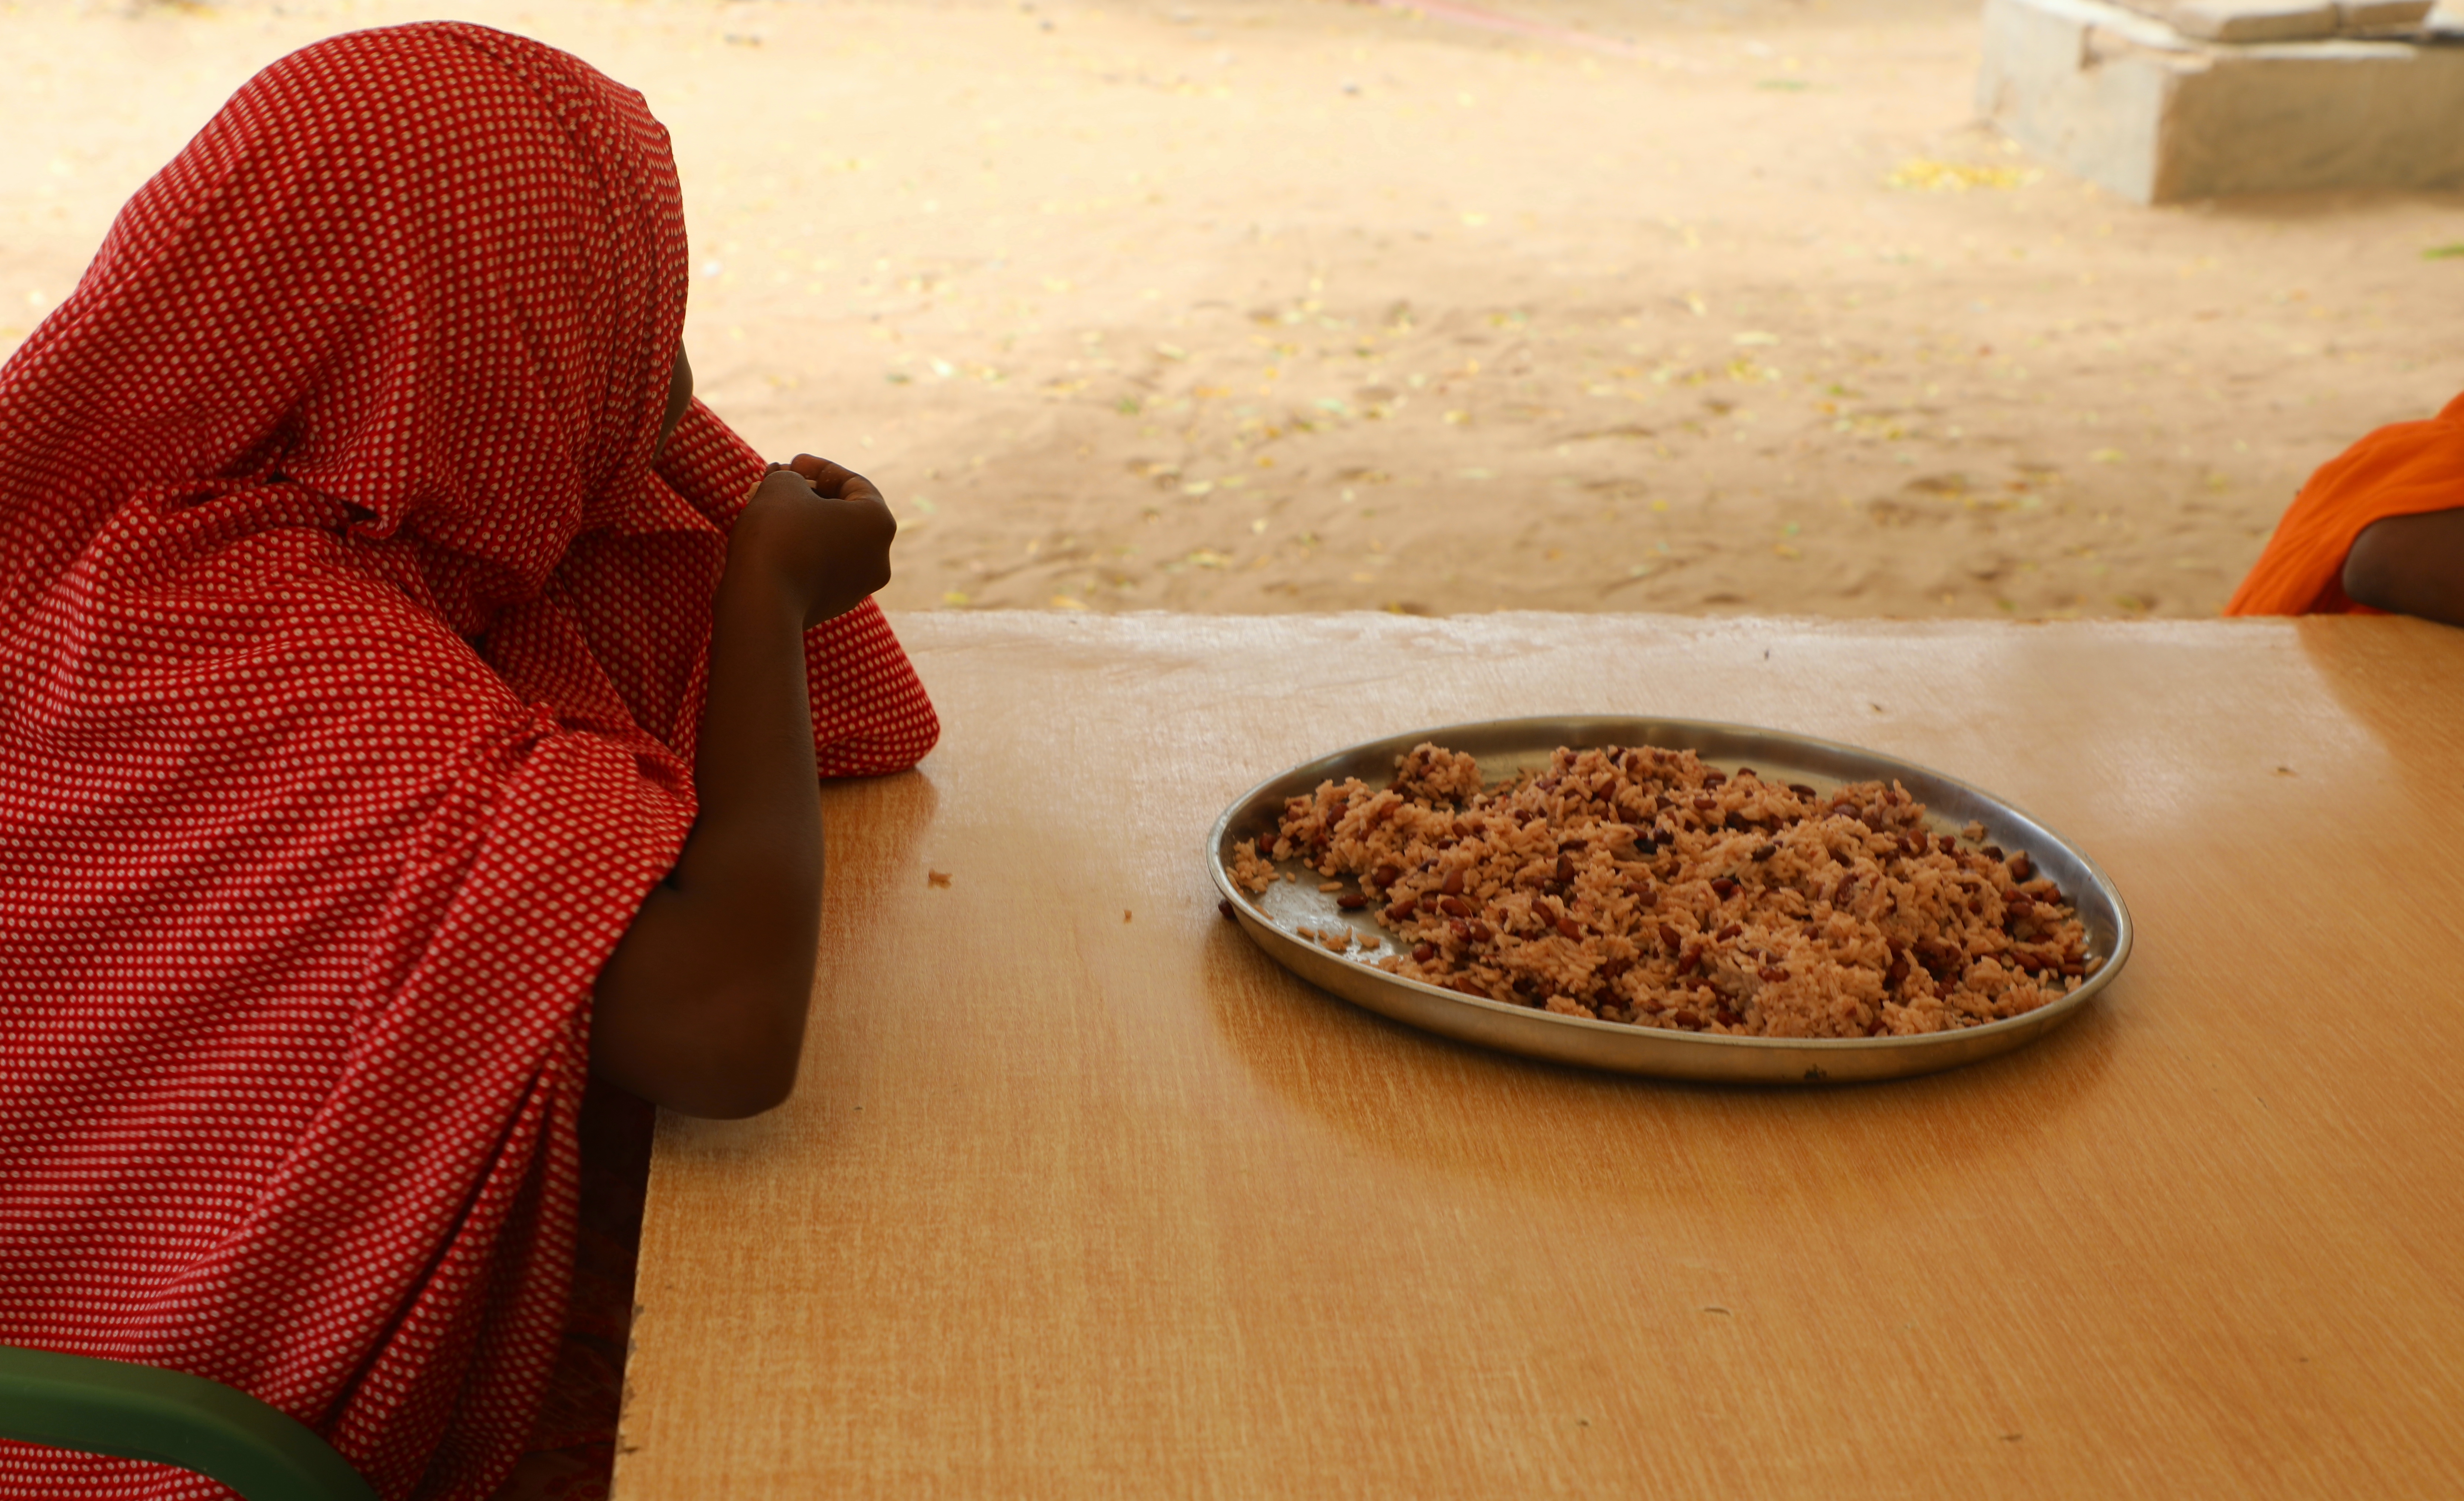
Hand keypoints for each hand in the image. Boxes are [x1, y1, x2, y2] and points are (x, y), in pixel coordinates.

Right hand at [728, 454, 895, 629]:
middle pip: (842, 513)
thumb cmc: (778, 533)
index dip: (819, 467)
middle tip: (773, 482)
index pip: (854, 484)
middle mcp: (878, 557)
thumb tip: (792, 486)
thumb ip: (793, 477)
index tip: (791, 462)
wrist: (762, 601)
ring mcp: (858, 586)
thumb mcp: (783, 485)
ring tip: (764, 506)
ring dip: (798, 519)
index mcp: (879, 523)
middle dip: (806, 493)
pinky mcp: (832, 605)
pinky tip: (768, 537)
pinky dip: (798, 547)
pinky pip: (818, 565)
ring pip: (828, 540)